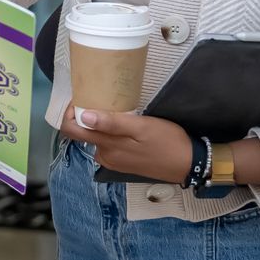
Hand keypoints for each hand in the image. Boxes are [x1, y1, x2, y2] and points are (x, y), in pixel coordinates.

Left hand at [61, 103, 191, 182]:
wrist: (188, 164)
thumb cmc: (167, 141)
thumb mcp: (141, 127)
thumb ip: (112, 124)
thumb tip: (83, 117)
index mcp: (106, 146)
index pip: (72, 130)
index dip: (70, 112)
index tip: (81, 96)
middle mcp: (105, 155)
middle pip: (82, 133)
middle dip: (84, 114)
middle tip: (98, 95)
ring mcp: (113, 161)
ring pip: (96, 138)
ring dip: (98, 123)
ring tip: (113, 105)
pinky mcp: (123, 162)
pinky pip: (107, 144)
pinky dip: (109, 132)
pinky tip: (122, 122)